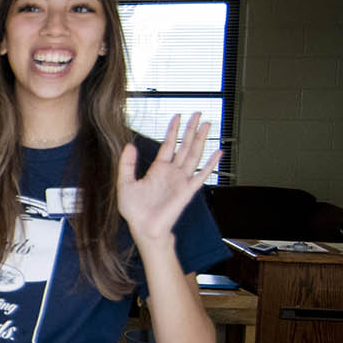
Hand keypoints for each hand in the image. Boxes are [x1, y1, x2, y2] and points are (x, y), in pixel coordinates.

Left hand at [119, 112, 222, 244]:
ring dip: (201, 140)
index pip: (168, 144)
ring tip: (207, 125)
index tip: (178, 116)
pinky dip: (211, 163)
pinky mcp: (188, 190)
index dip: (173, 130)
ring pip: (194, 155)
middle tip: (199, 114)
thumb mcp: (125, 183)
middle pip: (185, 145)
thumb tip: (129, 146)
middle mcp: (172, 172)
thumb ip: (127, 164)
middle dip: (191, 129)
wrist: (144, 228)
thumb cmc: (135, 210)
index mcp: (158, 169)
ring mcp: (181, 180)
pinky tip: (218, 152)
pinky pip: (202, 175)